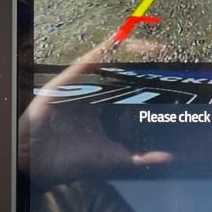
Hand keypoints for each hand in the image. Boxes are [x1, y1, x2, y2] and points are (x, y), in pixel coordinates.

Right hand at [19, 36, 172, 185]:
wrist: (42, 168)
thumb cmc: (72, 163)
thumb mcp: (114, 158)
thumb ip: (140, 158)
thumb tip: (167, 158)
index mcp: (100, 107)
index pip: (126, 85)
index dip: (146, 76)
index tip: (169, 70)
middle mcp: (89, 94)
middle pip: (118, 70)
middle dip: (140, 58)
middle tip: (164, 50)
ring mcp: (75, 88)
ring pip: (104, 63)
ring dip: (124, 50)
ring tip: (146, 43)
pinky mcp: (62, 87)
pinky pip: (82, 65)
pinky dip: (98, 53)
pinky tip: (114, 43)